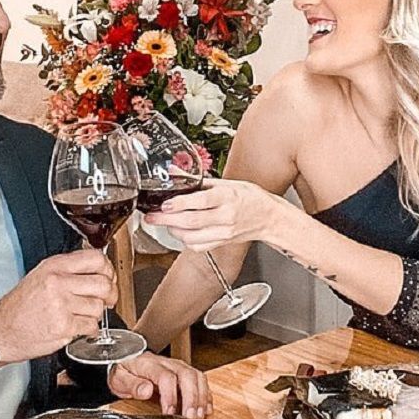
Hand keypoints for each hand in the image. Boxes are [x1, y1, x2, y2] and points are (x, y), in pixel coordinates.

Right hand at [0, 249, 116, 369]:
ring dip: (95, 314)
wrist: (0, 331)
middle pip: (103, 284)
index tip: (109, 278)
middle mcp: (58, 282)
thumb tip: (98, 271)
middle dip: (110, 295)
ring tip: (82, 315)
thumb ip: (68, 270)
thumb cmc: (19, 307)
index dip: (108, 270)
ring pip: (99, 307)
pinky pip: (91, 326)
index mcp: (54, 266)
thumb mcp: (40, 276)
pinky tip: (77, 327)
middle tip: (107, 300)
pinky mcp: (63, 326)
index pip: (96, 259)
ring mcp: (61, 304)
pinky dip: (89, 329)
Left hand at [108, 353, 211, 418]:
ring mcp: (178, 366)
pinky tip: (205, 408)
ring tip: (199, 415)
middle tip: (191, 417)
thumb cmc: (124, 371)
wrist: (126, 360)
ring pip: (197, 376)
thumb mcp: (119, 378)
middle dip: (192, 398)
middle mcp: (167, 363)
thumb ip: (132, 384)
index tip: (169, 412)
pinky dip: (205, 395)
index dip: (170, 396)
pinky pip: (200, 380)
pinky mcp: (184, 372)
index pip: (166, 377)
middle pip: (187, 375)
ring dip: (201, 397)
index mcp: (150, 364)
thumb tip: (146, 390)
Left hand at [143, 178, 293, 251]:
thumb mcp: (227, 183)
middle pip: (192, 222)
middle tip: (151, 217)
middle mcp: (226, 217)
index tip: (165, 204)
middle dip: (167, 220)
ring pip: (192, 237)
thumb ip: (199, 180)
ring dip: (172, 231)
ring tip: (162, 222)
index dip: (181, 204)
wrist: (268, 217)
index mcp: (228, 197)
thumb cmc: (249, 197)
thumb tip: (175, 172)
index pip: (202, 202)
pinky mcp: (221, 243)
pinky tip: (179, 231)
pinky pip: (197, 246)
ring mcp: (224, 233)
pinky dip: (184, 240)